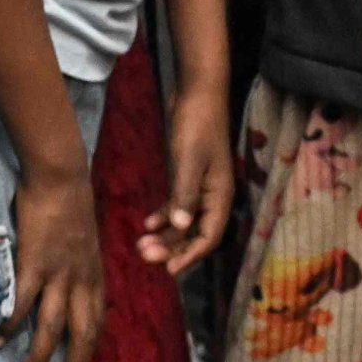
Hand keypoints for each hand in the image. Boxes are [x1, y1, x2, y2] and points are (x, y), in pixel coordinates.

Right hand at [6, 159, 103, 361]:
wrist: (61, 177)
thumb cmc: (70, 205)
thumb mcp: (85, 242)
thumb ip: (80, 268)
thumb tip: (71, 287)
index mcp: (95, 277)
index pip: (96, 325)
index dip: (88, 353)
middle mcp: (81, 281)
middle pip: (82, 335)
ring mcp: (59, 274)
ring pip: (51, 327)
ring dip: (39, 356)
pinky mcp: (34, 263)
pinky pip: (21, 303)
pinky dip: (9, 325)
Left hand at [137, 81, 235, 273]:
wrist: (197, 92)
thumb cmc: (196, 124)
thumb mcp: (188, 160)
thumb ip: (184, 194)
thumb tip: (179, 228)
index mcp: (220, 195)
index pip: (208, 236)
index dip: (189, 255)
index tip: (168, 269)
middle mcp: (213, 195)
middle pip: (194, 232)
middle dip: (171, 247)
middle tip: (144, 255)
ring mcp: (201, 186)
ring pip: (183, 220)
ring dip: (165, 234)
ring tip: (141, 245)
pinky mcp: (188, 176)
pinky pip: (178, 204)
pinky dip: (164, 215)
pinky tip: (147, 223)